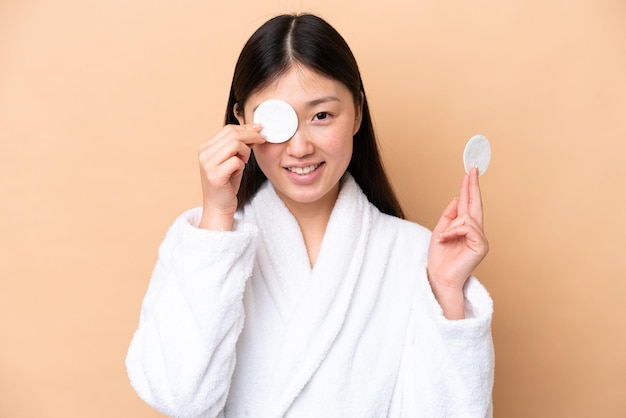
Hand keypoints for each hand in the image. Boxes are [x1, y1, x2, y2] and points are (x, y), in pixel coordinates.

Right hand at [198, 124, 265, 229]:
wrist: (218, 207)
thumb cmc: (226, 184)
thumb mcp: (232, 160)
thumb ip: (238, 145)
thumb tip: (254, 129)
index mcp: (205, 147)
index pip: (228, 129)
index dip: (246, 128)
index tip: (259, 130)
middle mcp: (204, 154)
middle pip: (232, 134)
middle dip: (251, 136)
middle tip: (262, 140)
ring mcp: (208, 164)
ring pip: (235, 144)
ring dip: (246, 152)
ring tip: (244, 162)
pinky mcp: (215, 176)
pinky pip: (236, 161)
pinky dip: (242, 165)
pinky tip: (238, 172)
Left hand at [427, 167, 488, 318]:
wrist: (439, 277)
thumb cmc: (440, 258)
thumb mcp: (441, 230)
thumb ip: (450, 215)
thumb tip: (458, 198)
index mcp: (466, 228)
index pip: (469, 204)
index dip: (469, 188)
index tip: (469, 172)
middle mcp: (476, 232)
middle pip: (475, 204)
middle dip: (472, 186)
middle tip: (472, 169)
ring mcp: (480, 239)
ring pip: (466, 217)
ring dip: (450, 226)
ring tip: (442, 237)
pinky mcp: (481, 246)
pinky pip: (467, 227)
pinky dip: (453, 231)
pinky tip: (445, 239)